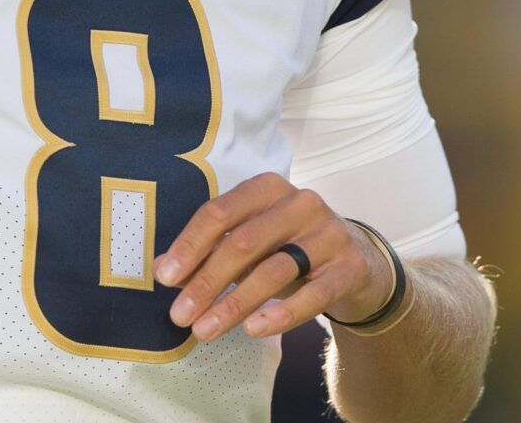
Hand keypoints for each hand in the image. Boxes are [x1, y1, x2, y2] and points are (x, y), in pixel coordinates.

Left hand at [154, 172, 394, 341]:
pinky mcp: (349, 268)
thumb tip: (164, 270)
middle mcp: (301, 203)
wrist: (356, 261)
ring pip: (275, 270)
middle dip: (206, 281)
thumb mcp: (251, 242)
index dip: (190, 245)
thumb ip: (210, 250)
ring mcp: (329, 234)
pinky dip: (280, 314)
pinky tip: (253, 330)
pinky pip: (313, 295)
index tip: (166, 278)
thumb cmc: (289, 246)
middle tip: (180, 315)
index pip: (220, 212)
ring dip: (234, 303)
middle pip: (244, 242)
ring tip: (205, 330)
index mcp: (268, 188)